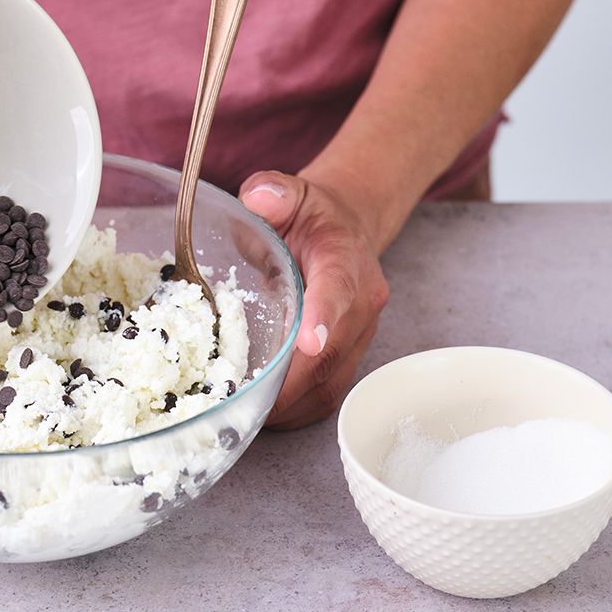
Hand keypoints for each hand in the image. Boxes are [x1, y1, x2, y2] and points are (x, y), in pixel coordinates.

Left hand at [239, 170, 389, 429]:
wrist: (341, 230)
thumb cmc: (308, 216)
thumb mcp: (289, 193)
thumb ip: (274, 192)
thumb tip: (259, 197)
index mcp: (345, 261)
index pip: (337, 292)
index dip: (323, 318)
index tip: (308, 344)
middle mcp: (361, 304)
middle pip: (332, 352)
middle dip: (291, 382)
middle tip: (249, 403)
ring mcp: (360, 336)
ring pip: (331, 382)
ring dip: (292, 405)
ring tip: (249, 418)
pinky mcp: (349, 357)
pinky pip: (329, 392)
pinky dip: (299, 410)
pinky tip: (266, 417)